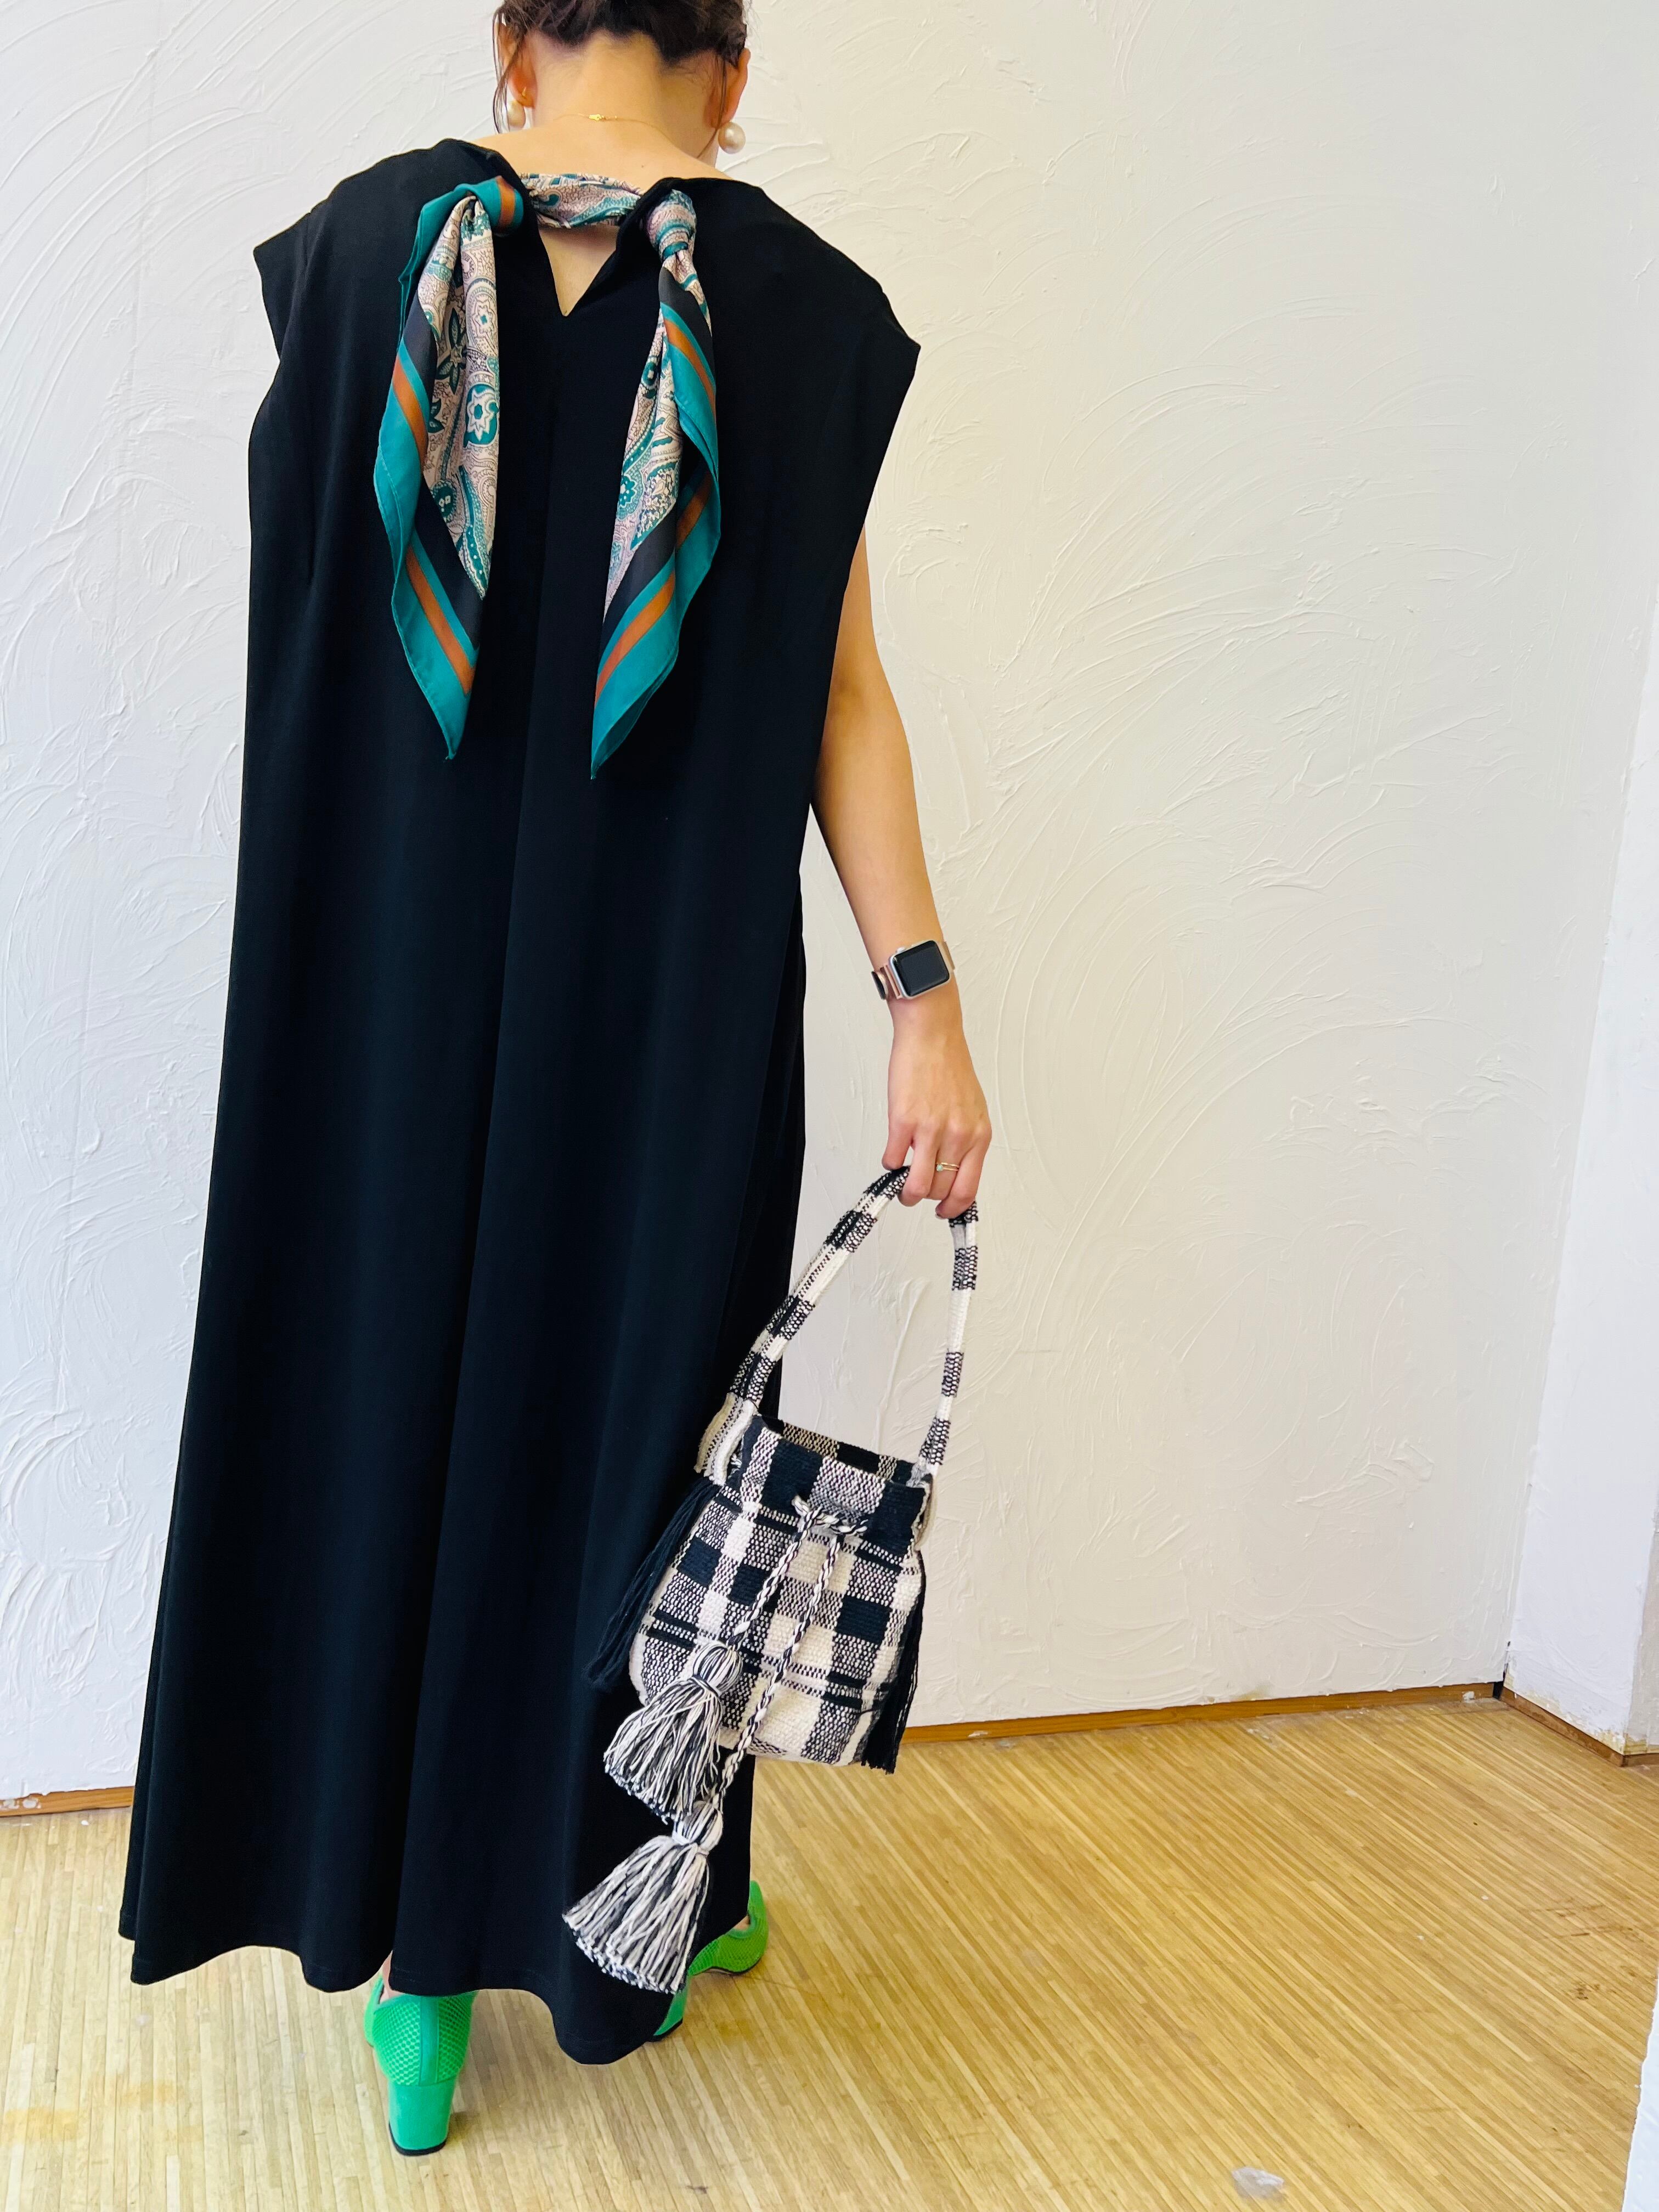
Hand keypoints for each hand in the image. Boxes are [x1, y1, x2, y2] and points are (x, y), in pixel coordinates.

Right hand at [883, 985, 991, 1216]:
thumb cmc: (949, 1067)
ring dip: (906, 1191)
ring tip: (901, 1184)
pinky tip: (892, 1153)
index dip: (953, 1208)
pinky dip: (890, 1163)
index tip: (943, 1211)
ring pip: (917, 1185)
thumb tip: (952, 1170)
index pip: (968, 1189)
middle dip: (925, 1197)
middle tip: (915, 1192)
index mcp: (978, 1135)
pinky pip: (893, 1160)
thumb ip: (965, 1141)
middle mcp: (958, 1136)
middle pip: (940, 1190)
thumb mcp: (971, 1109)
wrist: (932, 1036)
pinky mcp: (904, 1121)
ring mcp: (930, 1130)